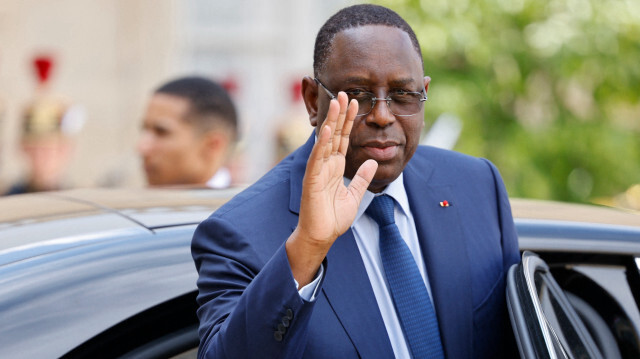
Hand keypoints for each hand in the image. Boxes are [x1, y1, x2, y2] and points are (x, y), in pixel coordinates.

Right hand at [286, 92, 377, 286]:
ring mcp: (318, 171)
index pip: (343, 139)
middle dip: (340, 114)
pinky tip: (326, 130)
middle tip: (345, 93)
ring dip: (331, 122)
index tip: (356, 102)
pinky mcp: (312, 180)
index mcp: (335, 167)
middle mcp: (326, 165)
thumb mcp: (354, 195)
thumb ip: (362, 178)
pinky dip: (321, 144)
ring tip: (336, 103)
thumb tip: (372, 163)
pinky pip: (317, 159)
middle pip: (334, 134)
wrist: (321, 237)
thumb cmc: (333, 218)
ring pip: (325, 141)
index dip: (349, 121)